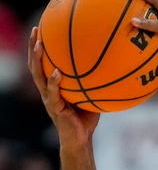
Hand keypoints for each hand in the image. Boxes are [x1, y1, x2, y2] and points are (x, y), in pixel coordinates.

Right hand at [27, 27, 99, 148]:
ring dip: (37, 60)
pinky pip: (52, 92)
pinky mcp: (54, 108)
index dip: (41, 47)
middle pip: (35, 64)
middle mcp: (47, 90)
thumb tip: (113, 69)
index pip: (44, 63)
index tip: (43, 29)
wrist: (81, 139)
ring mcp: (49, 98)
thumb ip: (95, 84)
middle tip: (36, 30)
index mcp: (53, 86)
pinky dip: (54, 82)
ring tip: (39, 45)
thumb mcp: (91, 97)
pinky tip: (56, 72)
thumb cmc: (87, 119)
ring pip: (38, 75)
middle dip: (33, 47)